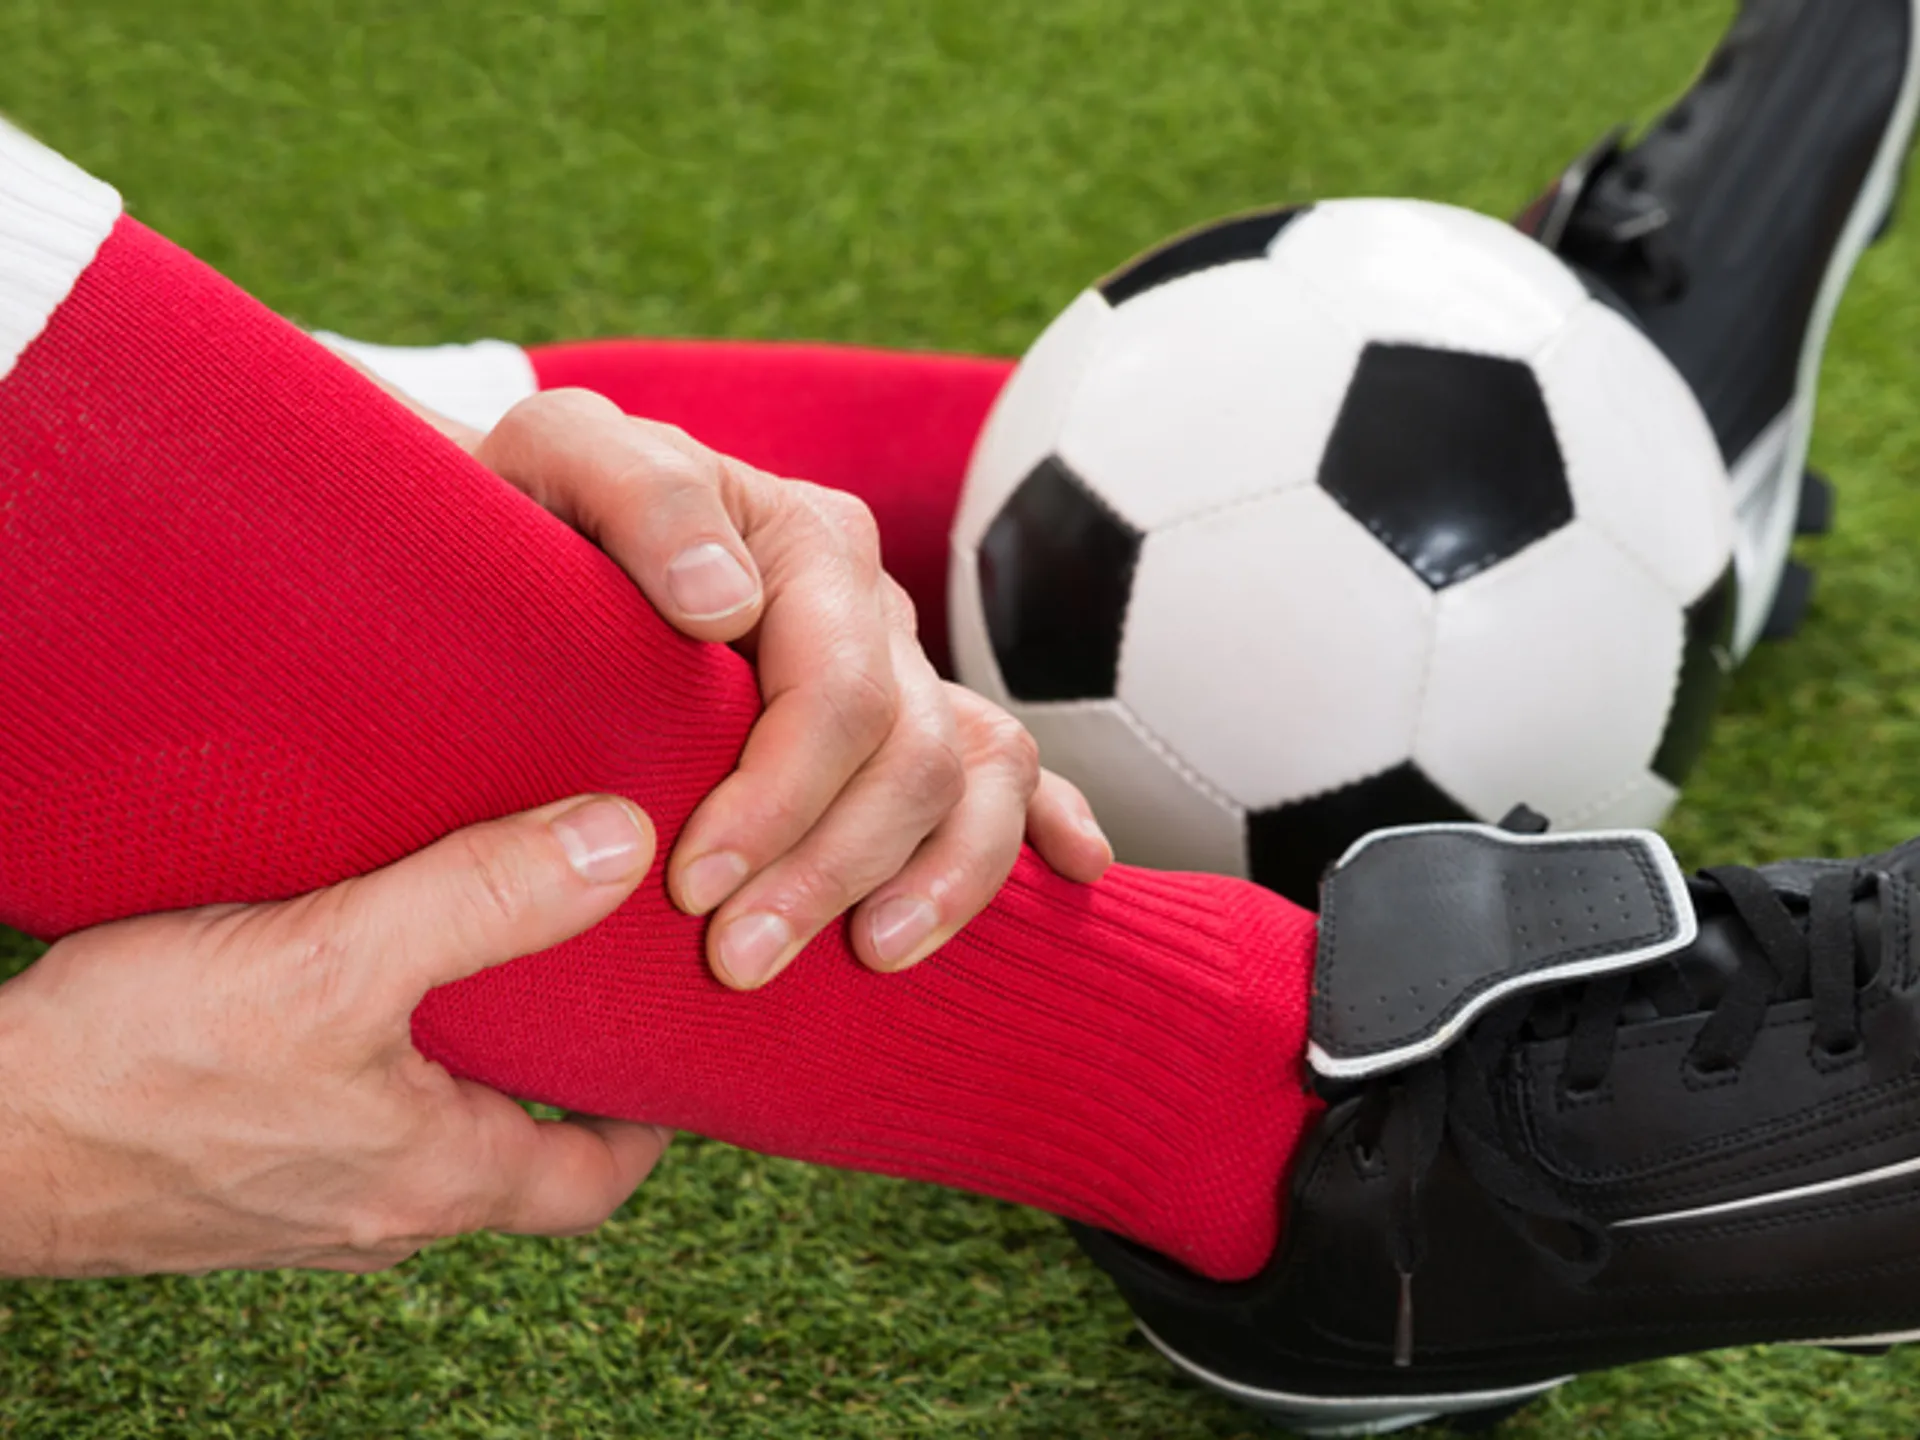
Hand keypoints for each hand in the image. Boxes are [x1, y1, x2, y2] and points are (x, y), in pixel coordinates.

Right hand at [0, 796, 667, 1276]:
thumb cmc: (138, 1072)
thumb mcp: (335, 961)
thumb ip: (482, 900)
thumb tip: (619, 846)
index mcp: (436, 1179)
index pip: (592, 1179)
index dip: (648, 1119)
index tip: (672, 1047)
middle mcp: (379, 1208)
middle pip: (515, 1150)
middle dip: (557, 1069)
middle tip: (583, 974)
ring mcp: (300, 1198)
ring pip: (425, 1129)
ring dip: (460, 1057)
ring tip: (475, 954)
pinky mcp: (228, 1170)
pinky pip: (339, 1115)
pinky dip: (372, 1055)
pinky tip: (346, 979)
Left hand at [473, 388, 1112, 989]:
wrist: (535, 543)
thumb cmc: (537, 510)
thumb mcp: (556, 459)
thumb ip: (641, 494)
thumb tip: (727, 604)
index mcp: (807, 541)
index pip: (836, 687)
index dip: (781, 796)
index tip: (693, 885)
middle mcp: (871, 606)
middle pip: (912, 752)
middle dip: (833, 865)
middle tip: (738, 959)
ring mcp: (904, 668)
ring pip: (981, 777)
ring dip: (939, 881)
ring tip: (871, 958)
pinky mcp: (912, 724)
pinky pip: (1015, 774)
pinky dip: (1050, 823)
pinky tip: (1071, 874)